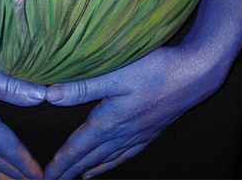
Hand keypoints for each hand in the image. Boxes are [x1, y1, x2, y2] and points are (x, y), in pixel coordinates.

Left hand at [44, 42, 225, 178]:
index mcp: (109, 121)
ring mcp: (139, 134)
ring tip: (79, 177)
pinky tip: (112, 162)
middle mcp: (122, 133)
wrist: (195, 75)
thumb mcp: (115, 75)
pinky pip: (128, 153)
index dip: (61, 162)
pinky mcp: (151, 129)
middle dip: (71, 170)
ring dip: (91, 168)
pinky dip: (114, 162)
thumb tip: (50, 96)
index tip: (47, 176)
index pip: (78, 147)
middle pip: (91, 157)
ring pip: (109, 158)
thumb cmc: (155, 71)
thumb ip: (83, 87)